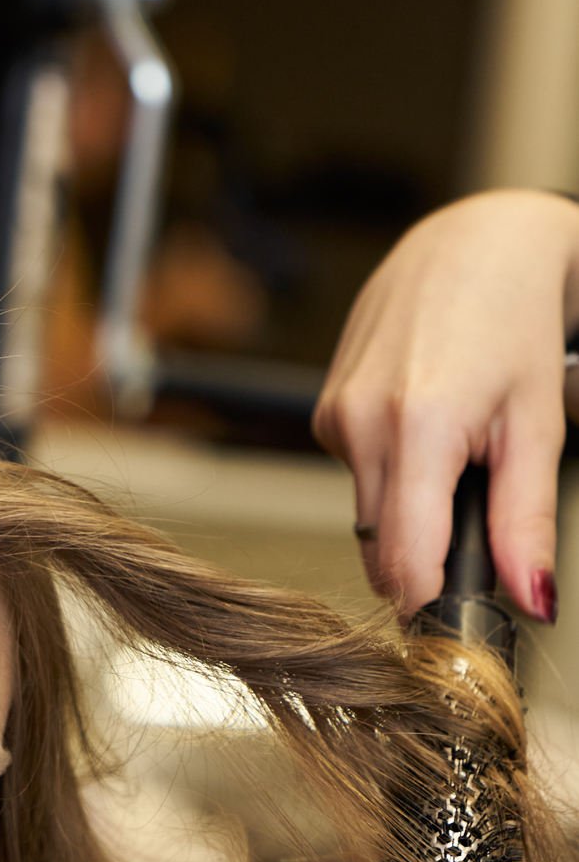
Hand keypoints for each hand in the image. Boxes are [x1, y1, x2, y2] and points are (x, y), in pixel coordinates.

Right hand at [312, 189, 578, 621]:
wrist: (473, 244)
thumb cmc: (513, 320)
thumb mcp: (537, 427)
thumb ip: (526, 522)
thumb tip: (530, 600)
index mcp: (419, 427)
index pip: (404, 564)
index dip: (432, 602)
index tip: (458, 618)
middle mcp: (361, 423)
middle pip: (383, 550)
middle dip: (428, 556)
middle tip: (477, 515)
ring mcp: (334, 418)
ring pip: (368, 517)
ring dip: (411, 511)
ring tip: (454, 452)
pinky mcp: (323, 413)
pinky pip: (358, 478)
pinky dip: (392, 474)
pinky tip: (422, 427)